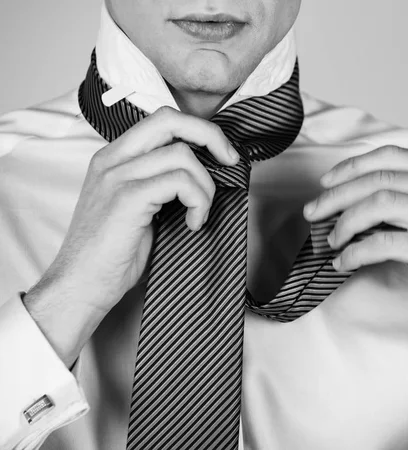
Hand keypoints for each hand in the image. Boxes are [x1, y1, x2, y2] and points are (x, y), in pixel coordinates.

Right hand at [24, 106, 238, 365]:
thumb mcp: (136, 206)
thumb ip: (159, 182)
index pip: (161, 119)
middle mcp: (112, 159)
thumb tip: (204, 172)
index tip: (222, 153)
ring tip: (199, 213)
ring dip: (204, 186)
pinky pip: (179, 182)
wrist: (80, 286)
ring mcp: (117, 176)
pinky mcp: (126, 198)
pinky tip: (192, 223)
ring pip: (182, 155)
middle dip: (211, 136)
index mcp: (114, 158)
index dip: (198, 129)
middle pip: (170, 120)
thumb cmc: (112, 253)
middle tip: (230, 161)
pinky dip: (197, 201)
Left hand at [303, 137, 407, 331]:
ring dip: (344, 223)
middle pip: (377, 179)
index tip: (326, 183)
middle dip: (336, 195)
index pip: (389, 156)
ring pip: (377, 204)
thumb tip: (355, 199)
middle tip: (314, 212)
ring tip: (331, 240)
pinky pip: (382, 243)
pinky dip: (355, 252)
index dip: (351, 167)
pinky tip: (345, 261)